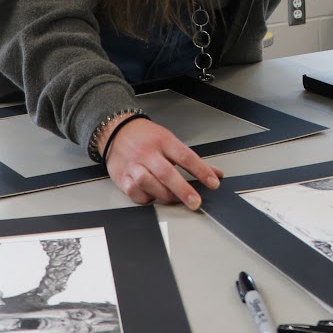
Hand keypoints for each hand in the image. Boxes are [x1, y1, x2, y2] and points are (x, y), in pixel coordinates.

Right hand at [100, 115, 222, 208]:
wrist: (116, 130)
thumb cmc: (146, 137)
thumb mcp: (170, 141)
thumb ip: (192, 160)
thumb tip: (216, 174)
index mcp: (164, 142)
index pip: (186, 157)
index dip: (202, 171)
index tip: (213, 183)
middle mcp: (148, 153)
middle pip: (167, 173)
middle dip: (183, 190)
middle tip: (196, 202)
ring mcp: (133, 165)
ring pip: (149, 183)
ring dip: (164, 195)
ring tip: (174, 198)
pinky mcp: (122, 176)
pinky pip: (134, 192)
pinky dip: (145, 198)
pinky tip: (152, 196)